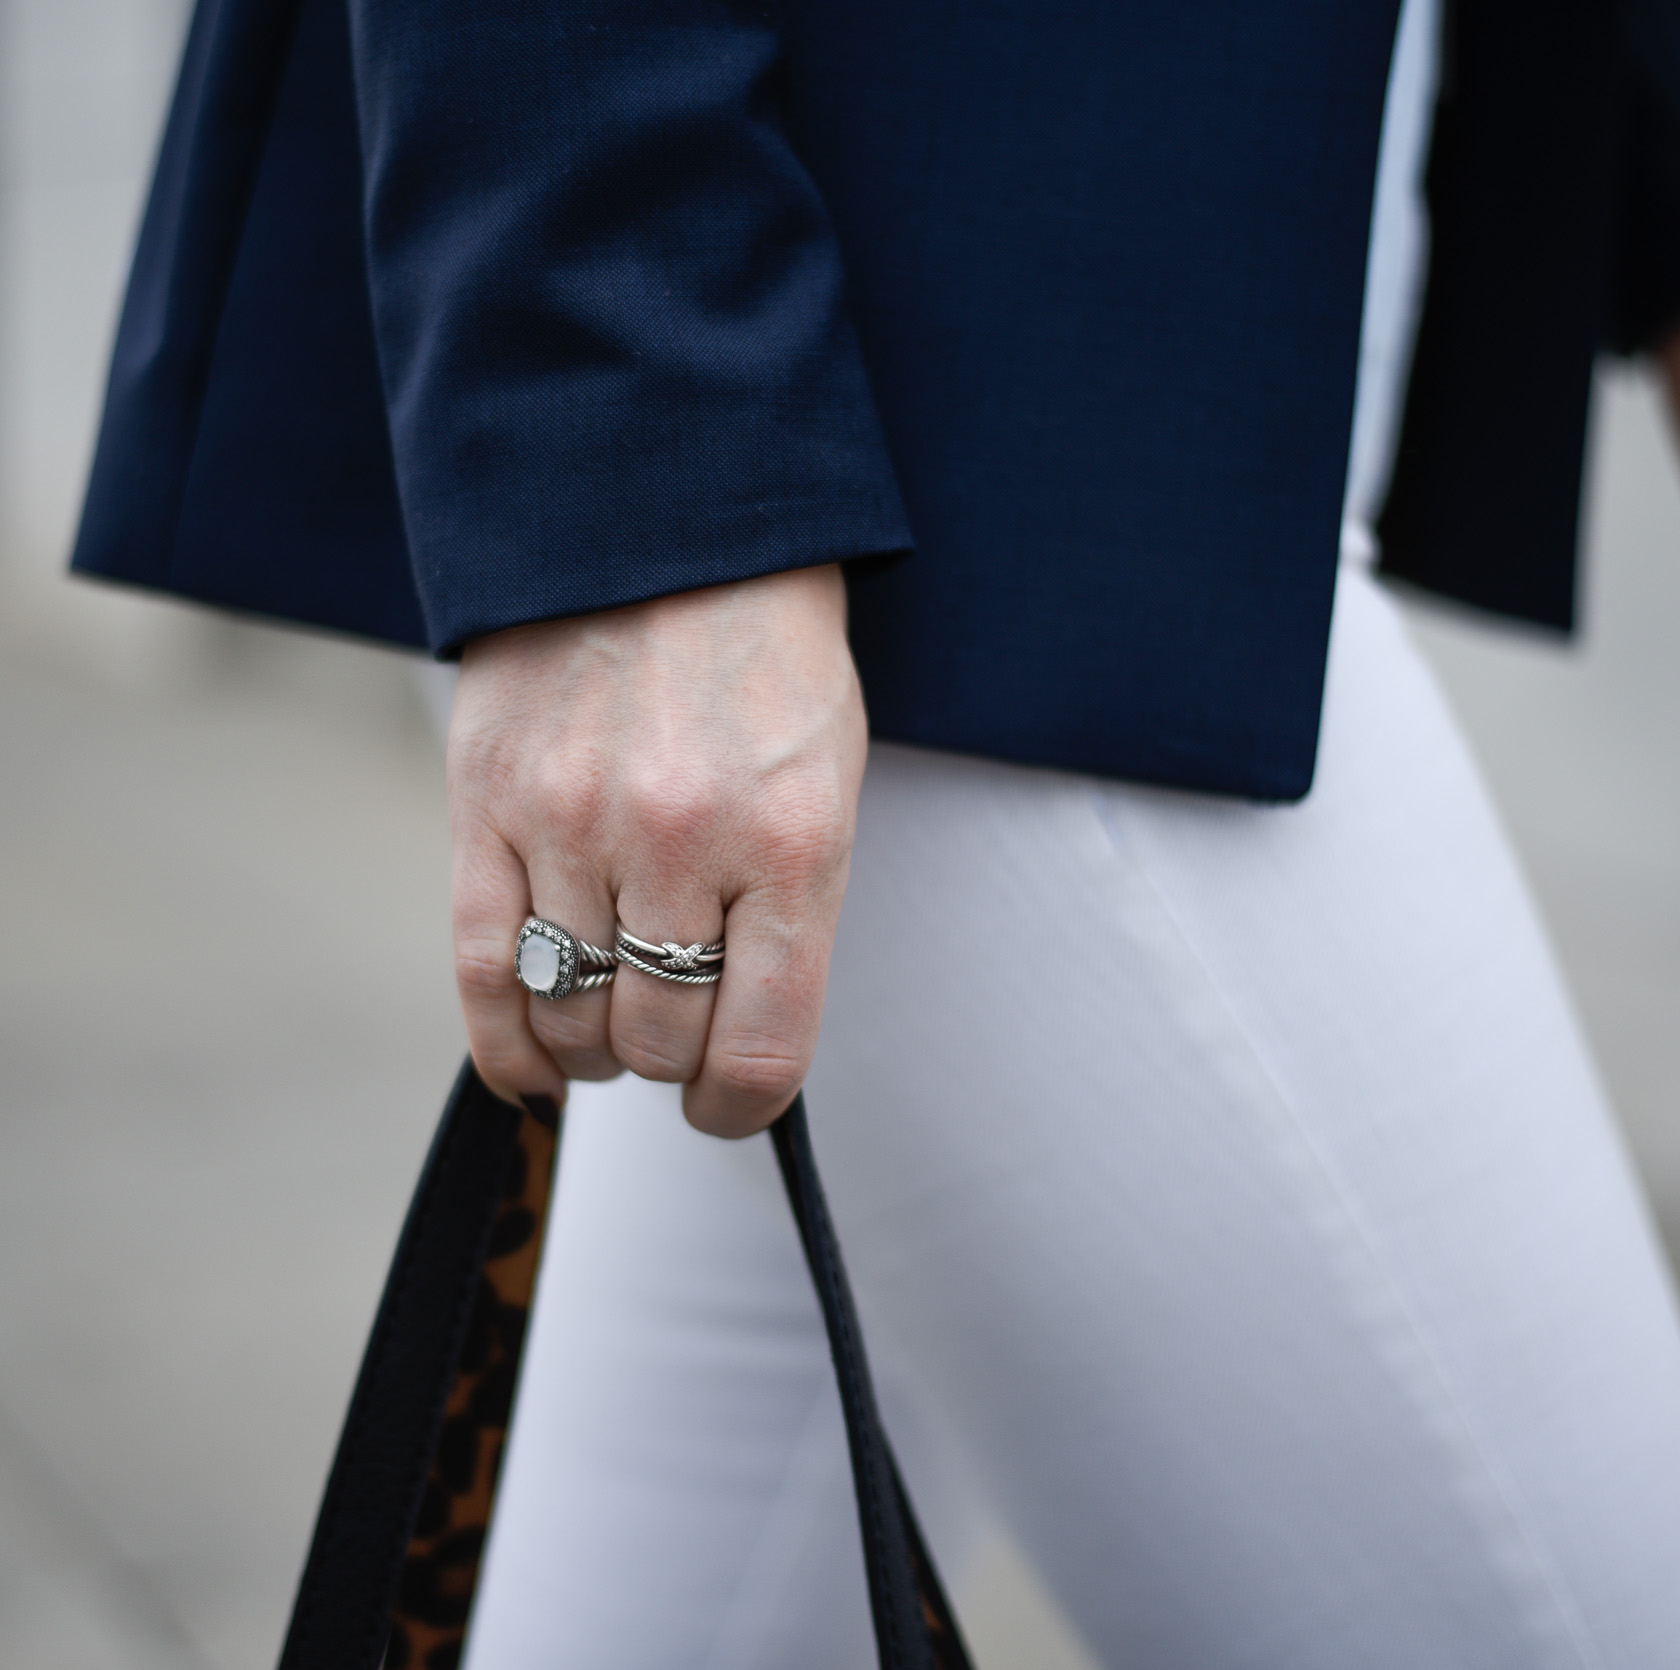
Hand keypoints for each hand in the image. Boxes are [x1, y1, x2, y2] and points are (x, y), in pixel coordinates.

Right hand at [448, 564, 866, 1136]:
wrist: (668, 523)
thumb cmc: (768, 662)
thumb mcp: (827, 781)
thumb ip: (793, 908)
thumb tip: (746, 1032)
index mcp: (790, 843)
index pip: (764, 1047)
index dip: (744, 1107)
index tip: (731, 1106)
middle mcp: (680, 843)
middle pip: (661, 1039)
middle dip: (672, 1062)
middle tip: (674, 1039)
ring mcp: (573, 824)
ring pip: (572, 1015)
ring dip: (595, 1049)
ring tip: (610, 1031)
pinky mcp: (486, 804)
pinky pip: (482, 969)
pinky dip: (506, 1043)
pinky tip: (531, 1062)